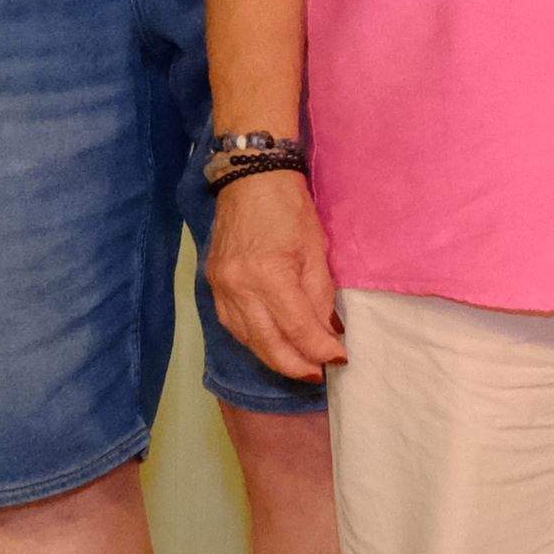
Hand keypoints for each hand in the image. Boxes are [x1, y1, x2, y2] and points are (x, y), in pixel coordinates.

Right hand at [205, 169, 342, 382]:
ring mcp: (220, 287)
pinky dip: (255, 341)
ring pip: (248, 340)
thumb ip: (320, 296)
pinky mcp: (213, 285)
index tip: (340, 359)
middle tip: (319, 375)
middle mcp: (238, 287)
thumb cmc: (290, 208)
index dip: (320, 349)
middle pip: (268, 344)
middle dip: (296, 365)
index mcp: (268, 275)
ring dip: (275, 358)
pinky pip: (233, 326)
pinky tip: (272, 345)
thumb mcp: (316, 250)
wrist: (249, 178)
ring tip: (300, 366)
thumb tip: (327, 333)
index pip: (297, 328)